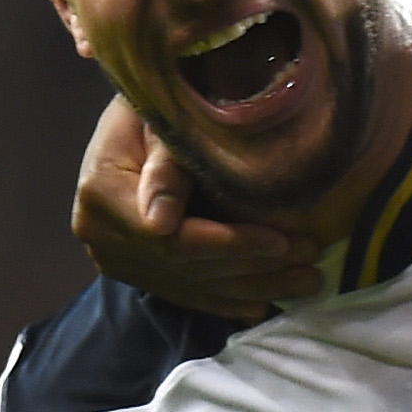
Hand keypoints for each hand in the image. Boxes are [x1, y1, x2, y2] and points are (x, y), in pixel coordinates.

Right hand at [72, 96, 323, 321]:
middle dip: (254, 269)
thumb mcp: (161, 119)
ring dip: (250, 289)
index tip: (281, 242)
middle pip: (186, 266)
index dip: (230, 245)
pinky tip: (262, 305)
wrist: (131, 119)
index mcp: (102, 195)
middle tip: (311, 267)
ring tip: (303, 285)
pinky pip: (182, 290)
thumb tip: (161, 224)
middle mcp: (101, 235)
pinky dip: (224, 298)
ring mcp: (114, 258)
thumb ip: (165, 166)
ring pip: (190, 284)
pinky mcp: (132, 269)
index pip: (174, 238)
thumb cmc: (155, 106)